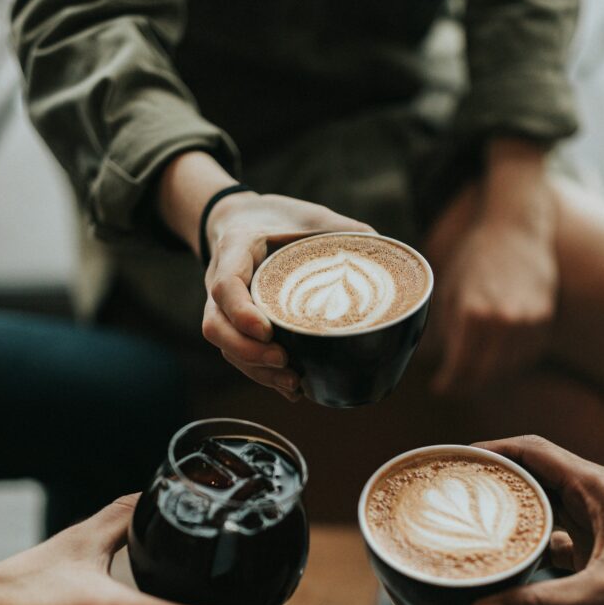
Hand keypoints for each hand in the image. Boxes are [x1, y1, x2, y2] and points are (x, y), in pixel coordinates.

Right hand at [202, 191, 374, 398]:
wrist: (246, 221)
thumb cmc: (281, 218)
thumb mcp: (312, 215)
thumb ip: (344, 230)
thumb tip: (387, 251)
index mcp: (236, 249)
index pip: (225, 285)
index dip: (241, 312)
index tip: (268, 330)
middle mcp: (222, 281)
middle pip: (216, 326)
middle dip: (248, 352)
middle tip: (285, 361)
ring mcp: (225, 308)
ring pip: (224, 347)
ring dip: (256, 371)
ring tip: (294, 383)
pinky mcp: (235, 326)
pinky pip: (238, 356)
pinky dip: (263, 375)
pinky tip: (292, 389)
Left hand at [428, 140, 556, 395]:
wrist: (515, 229)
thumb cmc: (474, 257)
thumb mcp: (448, 289)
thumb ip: (441, 328)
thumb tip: (427, 360)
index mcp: (472, 313)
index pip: (460, 367)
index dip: (448, 383)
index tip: (439, 387)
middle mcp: (502, 321)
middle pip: (484, 375)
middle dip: (466, 385)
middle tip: (455, 386)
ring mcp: (528, 322)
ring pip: (508, 370)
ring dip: (489, 377)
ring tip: (475, 374)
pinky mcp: (544, 320)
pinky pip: (527, 356)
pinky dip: (512, 363)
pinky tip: (498, 359)